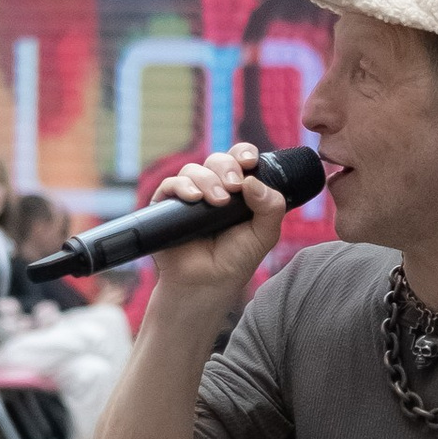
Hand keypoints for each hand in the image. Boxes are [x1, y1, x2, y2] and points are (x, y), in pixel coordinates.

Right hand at [138, 143, 288, 312]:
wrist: (207, 284)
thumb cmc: (236, 260)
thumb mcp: (264, 234)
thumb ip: (270, 207)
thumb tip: (252, 181)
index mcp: (238, 190)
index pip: (240, 159)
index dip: (244, 154)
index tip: (250, 162)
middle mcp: (213, 188)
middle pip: (217, 160)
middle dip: (227, 168)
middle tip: (234, 187)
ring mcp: (189, 196)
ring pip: (194, 169)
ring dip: (207, 180)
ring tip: (218, 201)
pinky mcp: (167, 206)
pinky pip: (171, 184)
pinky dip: (182, 186)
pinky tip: (193, 197)